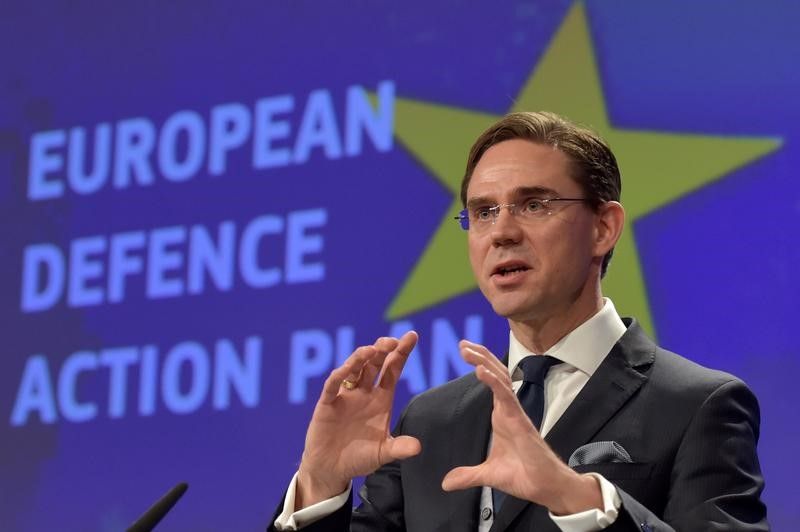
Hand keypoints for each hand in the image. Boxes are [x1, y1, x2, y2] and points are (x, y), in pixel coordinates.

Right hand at [295, 331, 421, 508]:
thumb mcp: (382, 453)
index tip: (412, 335)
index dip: (401, 352)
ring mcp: (345, 396)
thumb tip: (417, 447)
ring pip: (354, 369)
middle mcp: (364, 392)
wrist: (331, 470)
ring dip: (361, 358)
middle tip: (392, 341)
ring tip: (372, 350)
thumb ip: (398, 448)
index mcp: (381, 399)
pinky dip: (339, 376)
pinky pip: (333, 386)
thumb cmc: (359, 458)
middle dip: (383, 350)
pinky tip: (346, 368)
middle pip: (374, 364)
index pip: (392, 370)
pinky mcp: (327, 404)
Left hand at [441, 341, 601, 515]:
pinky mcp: (520, 421)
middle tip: (462, 343)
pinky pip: (506, 396)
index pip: (491, 381)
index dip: (479, 364)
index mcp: (502, 414)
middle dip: (480, 356)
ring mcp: (515, 413)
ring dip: (484, 362)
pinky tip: (482, 370)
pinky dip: (494, 382)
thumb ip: (467, 475)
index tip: (464, 350)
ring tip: (468, 350)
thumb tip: (446, 482)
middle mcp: (509, 409)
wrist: (545, 487)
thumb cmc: (523, 475)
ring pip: (501, 379)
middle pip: (495, 373)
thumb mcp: (488, 475)